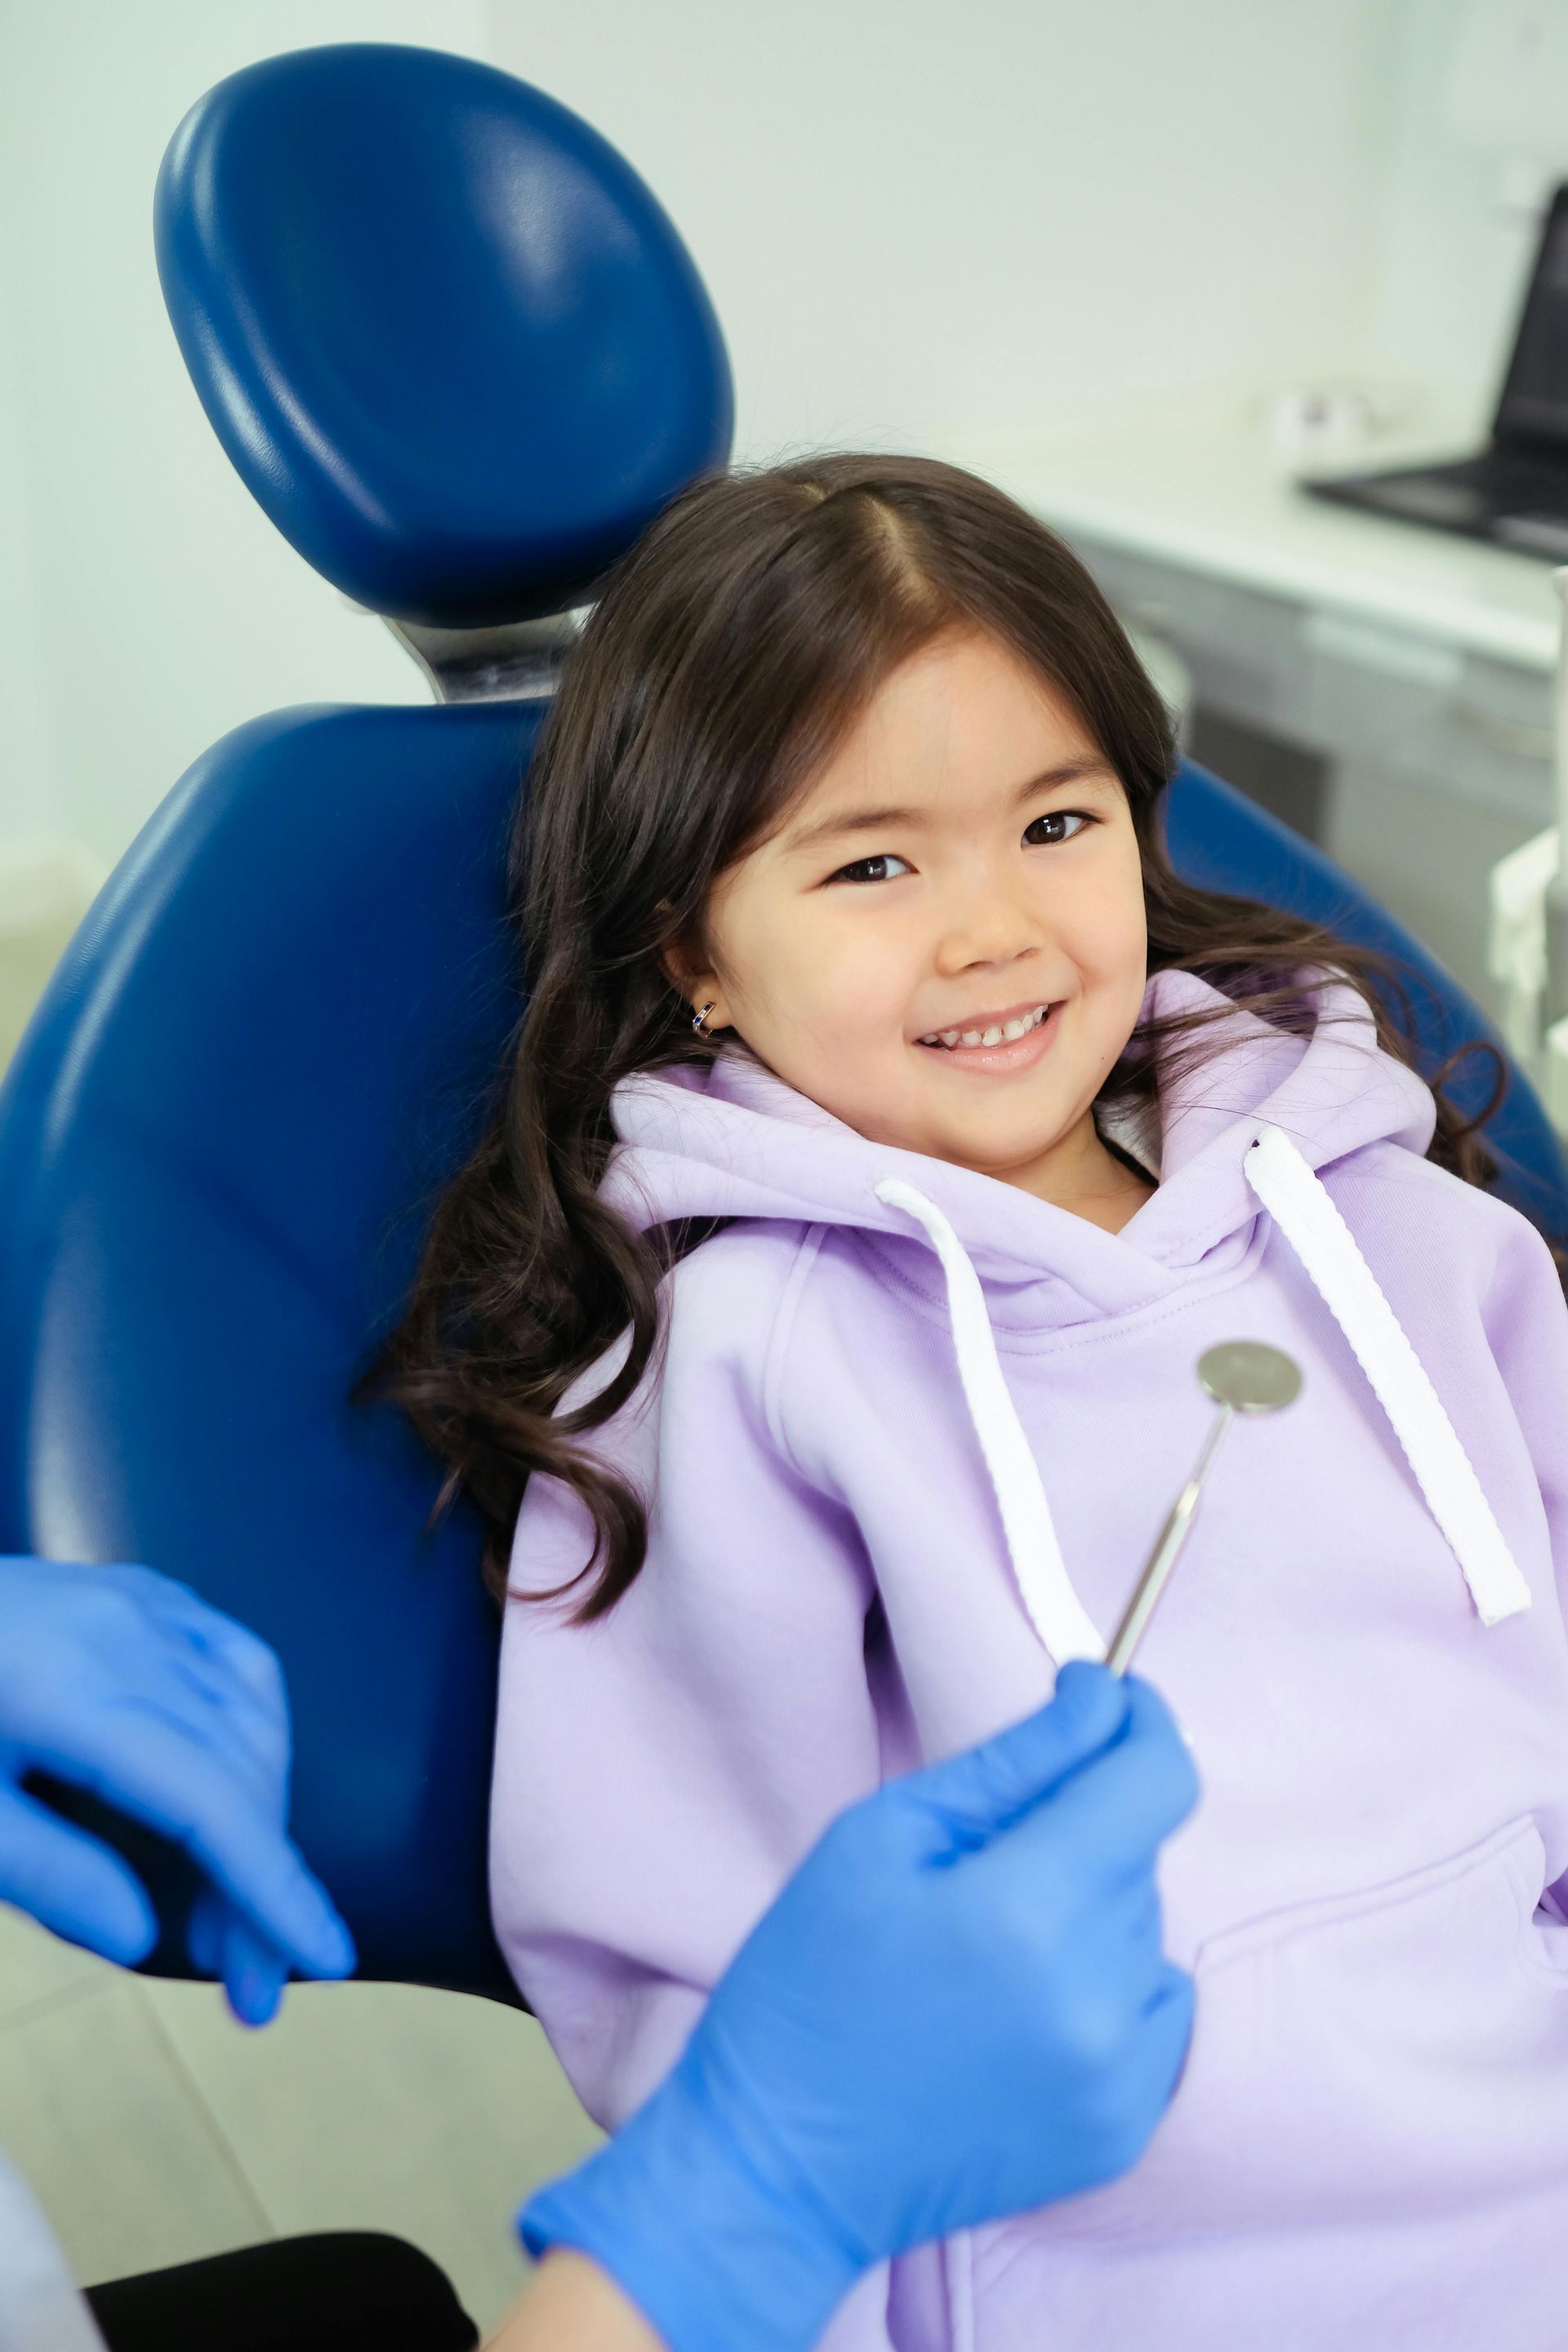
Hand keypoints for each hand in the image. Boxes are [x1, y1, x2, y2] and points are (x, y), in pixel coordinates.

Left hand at [0, 1556, 354, 2020]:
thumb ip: (47, 1871)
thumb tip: (147, 1937)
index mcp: (77, 1694)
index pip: (213, 1803)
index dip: (275, 1888)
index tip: (326, 1963)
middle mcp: (129, 1636)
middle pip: (240, 1771)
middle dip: (259, 1883)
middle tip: (249, 1983)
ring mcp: (140, 1603)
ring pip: (250, 1716)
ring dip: (261, 1814)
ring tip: (234, 1905)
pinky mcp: (137, 1591)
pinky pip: (233, 1657)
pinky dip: (256, 1728)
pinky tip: (241, 1779)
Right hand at [520, 1663, 1197, 2351]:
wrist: (780, 2167)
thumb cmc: (808, 1984)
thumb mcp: (879, 1838)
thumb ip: (1011, 1763)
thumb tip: (1103, 1703)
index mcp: (1029, 1910)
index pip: (1156, 1782)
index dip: (1138, 1723)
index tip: (1105, 1700)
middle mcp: (1096, 1996)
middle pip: (1139, 1851)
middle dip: (1079, 1822)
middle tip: (983, 1856)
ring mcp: (1120, 2075)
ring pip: (1144, 1925)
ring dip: (1089, 1904)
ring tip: (989, 1944)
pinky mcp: (1125, 2128)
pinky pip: (1155, 2007)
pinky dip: (1108, 1983)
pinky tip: (1024, 2003)